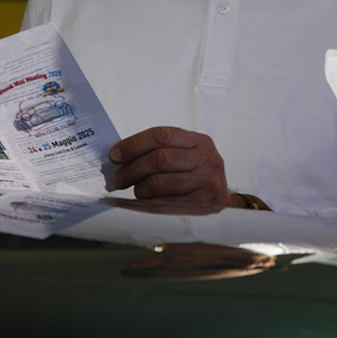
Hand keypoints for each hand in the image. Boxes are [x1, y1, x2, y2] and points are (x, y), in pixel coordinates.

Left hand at [108, 126, 241, 212]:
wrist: (222, 199)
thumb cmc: (196, 175)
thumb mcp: (187, 156)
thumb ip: (161, 150)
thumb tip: (119, 155)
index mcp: (200, 141)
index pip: (161, 135)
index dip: (133, 144)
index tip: (115, 155)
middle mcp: (207, 158)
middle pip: (159, 159)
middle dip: (131, 169)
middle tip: (118, 179)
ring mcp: (208, 180)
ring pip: (159, 182)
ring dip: (139, 188)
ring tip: (135, 191)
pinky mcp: (205, 201)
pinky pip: (165, 202)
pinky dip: (148, 202)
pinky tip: (146, 201)